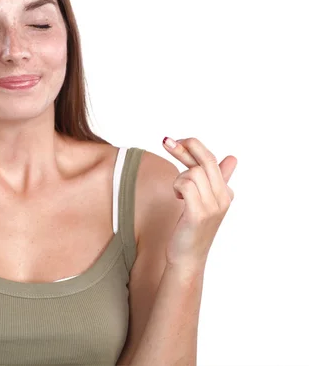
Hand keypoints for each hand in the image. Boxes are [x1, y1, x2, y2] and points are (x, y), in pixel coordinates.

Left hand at [162, 137, 236, 275]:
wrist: (187, 258)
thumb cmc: (192, 229)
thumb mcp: (205, 201)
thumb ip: (216, 179)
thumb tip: (233, 158)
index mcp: (226, 192)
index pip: (210, 160)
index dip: (192, 147)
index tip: (174, 140)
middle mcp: (223, 198)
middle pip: (205, 160)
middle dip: (185, 147)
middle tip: (166, 141)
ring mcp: (213, 206)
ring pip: (192, 173)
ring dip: (178, 179)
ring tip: (179, 194)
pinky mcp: (198, 214)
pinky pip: (185, 185)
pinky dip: (177, 187)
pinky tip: (177, 197)